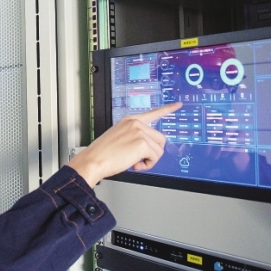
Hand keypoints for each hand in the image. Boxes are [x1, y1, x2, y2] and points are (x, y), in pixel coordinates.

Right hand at [67, 102, 182, 186]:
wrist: (93, 160)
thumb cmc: (102, 153)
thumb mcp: (119, 138)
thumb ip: (134, 137)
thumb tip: (148, 148)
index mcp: (130, 120)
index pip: (153, 113)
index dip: (167, 109)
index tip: (178, 105)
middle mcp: (136, 123)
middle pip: (160, 139)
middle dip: (152, 152)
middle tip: (138, 159)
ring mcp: (139, 131)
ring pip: (159, 150)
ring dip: (149, 160)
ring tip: (133, 162)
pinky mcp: (142, 143)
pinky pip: (155, 158)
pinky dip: (147, 165)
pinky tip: (134, 164)